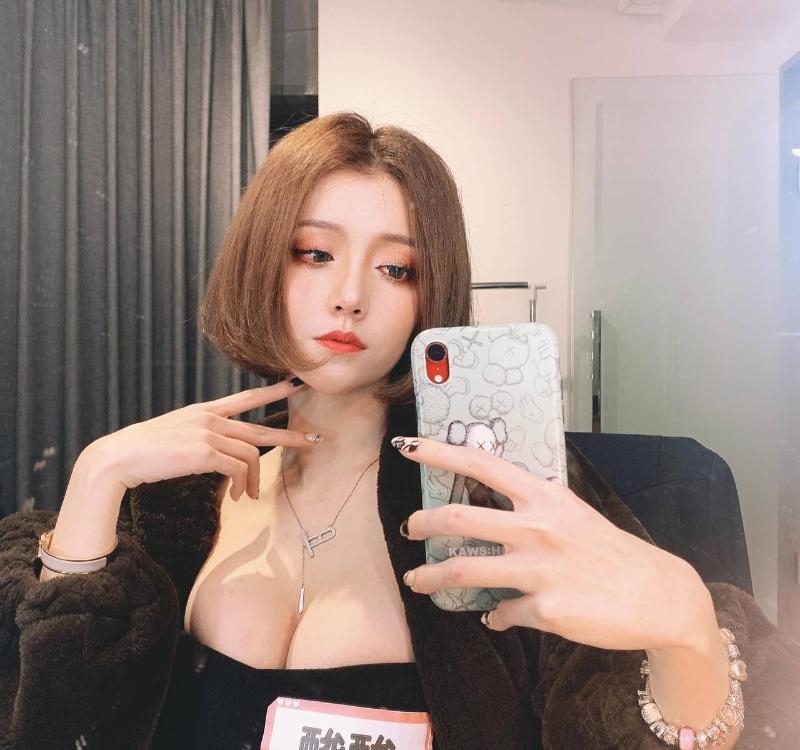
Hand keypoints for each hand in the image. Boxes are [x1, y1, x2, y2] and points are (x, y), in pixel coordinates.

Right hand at [92, 379, 317, 501]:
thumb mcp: (178, 437)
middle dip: (290, 436)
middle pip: (260, 427)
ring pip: (251, 455)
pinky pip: (238, 469)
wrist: (119, 457)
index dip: (273, 391)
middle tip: (314, 441)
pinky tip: (235, 497)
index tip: (295, 384)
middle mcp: (210, 418)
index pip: (246, 397)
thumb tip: (226, 461)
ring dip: (253, 480)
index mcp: (204, 411)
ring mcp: (208, 433)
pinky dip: (240, 485)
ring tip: (247, 496)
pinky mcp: (205, 451)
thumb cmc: (144, 452)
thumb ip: (204, 440)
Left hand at [393, 435, 712, 652]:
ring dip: (432, 578)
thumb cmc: (610, 551)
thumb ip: (530, 508)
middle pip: (459, 519)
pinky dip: (495, 617)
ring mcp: (540, 568)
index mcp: (543, 497)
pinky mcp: (546, 608)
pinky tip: (495, 618)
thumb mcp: (571, 514)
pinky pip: (503, 613)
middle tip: (408, 529)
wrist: (657, 595)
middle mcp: (537, 527)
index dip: (440, 453)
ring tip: (417, 582)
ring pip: (465, 569)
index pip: (482, 465)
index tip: (408, 446)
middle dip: (423, 523)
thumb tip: (490, 514)